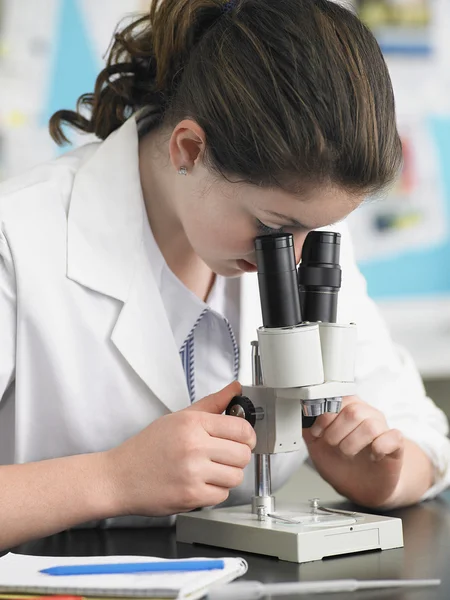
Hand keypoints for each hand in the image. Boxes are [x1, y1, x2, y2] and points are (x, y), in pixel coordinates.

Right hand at [105, 381, 255, 516]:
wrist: (119, 477)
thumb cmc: (147, 447)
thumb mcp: (178, 418)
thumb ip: (211, 403)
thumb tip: (235, 388)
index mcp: (192, 423)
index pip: (241, 429)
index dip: (247, 436)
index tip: (242, 439)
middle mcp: (194, 446)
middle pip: (243, 454)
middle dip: (238, 456)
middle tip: (223, 456)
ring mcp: (193, 473)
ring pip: (236, 476)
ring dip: (227, 475)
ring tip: (209, 470)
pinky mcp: (191, 496)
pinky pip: (222, 495)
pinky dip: (215, 492)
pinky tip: (199, 483)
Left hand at [302, 396, 403, 507]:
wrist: (362, 487)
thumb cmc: (341, 463)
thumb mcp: (318, 446)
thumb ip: (309, 430)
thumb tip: (300, 416)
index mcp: (348, 410)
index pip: (338, 399)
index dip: (325, 416)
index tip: (318, 432)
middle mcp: (367, 415)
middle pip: (354, 411)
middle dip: (337, 432)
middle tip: (333, 445)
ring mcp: (382, 430)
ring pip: (370, 424)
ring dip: (353, 442)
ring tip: (348, 453)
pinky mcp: (396, 446)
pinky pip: (393, 437)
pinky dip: (380, 447)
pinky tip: (372, 456)